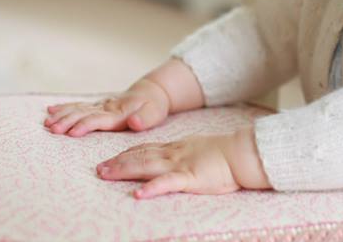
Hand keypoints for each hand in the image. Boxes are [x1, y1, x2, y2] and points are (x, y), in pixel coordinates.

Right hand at [44, 78, 169, 136]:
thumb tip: (134, 122)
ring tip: (47, 122)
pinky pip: (78, 105)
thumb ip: (144, 119)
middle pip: (83, 113)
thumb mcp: (154, 113)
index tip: (72, 132)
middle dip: (67, 121)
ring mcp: (100, 105)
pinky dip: (64, 107)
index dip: (85, 125)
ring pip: (78, 109)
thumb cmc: (153, 107)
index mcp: (118, 113)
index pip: (99, 119)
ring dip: (62, 115)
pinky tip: (50, 109)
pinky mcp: (97, 106)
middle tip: (51, 128)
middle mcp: (106, 108)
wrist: (152, 93)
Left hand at [95, 128, 270, 198]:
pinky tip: (139, 194)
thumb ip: (187, 153)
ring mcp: (181, 165)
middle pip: (140, 156)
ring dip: (124, 170)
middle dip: (118, 162)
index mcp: (178, 148)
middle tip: (99, 169)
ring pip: (146, 166)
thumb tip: (178, 159)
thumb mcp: (201, 148)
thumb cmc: (227, 153)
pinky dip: (152, 188)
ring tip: (106, 174)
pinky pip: (168, 183)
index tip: (112, 157)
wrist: (243, 152)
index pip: (147, 148)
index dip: (127, 153)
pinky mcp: (190, 177)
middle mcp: (174, 154)